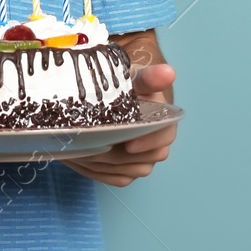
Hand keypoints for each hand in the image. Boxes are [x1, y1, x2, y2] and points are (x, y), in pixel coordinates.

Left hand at [64, 63, 176, 186]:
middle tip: (91, 144)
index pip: (164, 137)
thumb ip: (150, 77)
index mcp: (163, 120)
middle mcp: (156, 144)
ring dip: (104, 163)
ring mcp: (143, 160)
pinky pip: (116, 178)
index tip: (130, 144)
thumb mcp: (136, 77)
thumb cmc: (126, 85)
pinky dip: (99, 171)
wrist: (115, 95)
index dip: (148, 143)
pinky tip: (82, 156)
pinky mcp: (128, 171)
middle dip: (117, 154)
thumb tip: (168, 72)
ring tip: (82, 148)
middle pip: (143, 160)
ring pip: (128, 171)